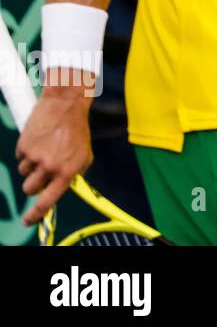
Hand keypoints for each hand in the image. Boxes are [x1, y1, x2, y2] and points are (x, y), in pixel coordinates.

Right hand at [16, 84, 93, 225]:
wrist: (65, 106)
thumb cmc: (77, 131)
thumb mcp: (85, 155)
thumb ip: (75, 173)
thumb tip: (63, 188)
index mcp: (67, 171)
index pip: (48, 201)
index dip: (36, 214)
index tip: (28, 221)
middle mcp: (50, 166)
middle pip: (30, 189)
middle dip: (33, 184)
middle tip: (41, 173)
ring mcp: (35, 157)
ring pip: (24, 174)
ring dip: (31, 167)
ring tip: (43, 150)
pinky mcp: (23, 146)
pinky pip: (20, 158)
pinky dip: (27, 153)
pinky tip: (39, 140)